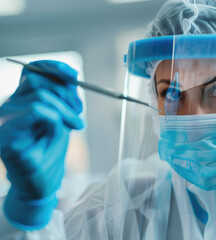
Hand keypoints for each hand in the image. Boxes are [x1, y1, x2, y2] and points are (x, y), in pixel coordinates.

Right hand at [0, 60, 83, 229]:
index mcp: (20, 100)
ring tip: (75, 125)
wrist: (41, 183)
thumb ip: (62, 97)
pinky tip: (59, 133)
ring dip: (65, 110)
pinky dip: (55, 119)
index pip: (31, 71)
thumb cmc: (49, 151)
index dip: (53, 68)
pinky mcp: (6, 135)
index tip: (74, 76)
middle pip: (38, 80)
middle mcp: (8, 106)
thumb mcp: (61, 118)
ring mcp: (4, 120)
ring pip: (40, 96)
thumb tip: (70, 74)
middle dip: (66, 94)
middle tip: (79, 113)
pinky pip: (37, 112)